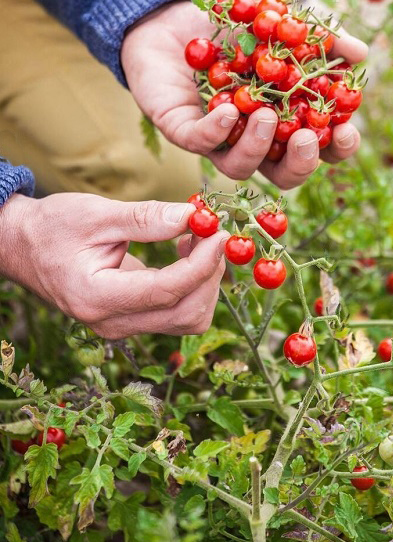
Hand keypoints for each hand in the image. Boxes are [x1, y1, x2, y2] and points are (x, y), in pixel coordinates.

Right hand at [0, 194, 227, 338]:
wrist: (25, 247)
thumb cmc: (53, 227)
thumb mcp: (96, 214)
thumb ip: (146, 218)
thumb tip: (193, 216)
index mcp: (97, 298)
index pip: (167, 291)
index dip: (202, 263)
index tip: (219, 234)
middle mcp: (112, 323)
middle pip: (186, 314)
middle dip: (209, 274)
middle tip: (211, 234)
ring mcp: (122, 326)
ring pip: (188, 319)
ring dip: (205, 282)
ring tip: (197, 242)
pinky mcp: (131, 320)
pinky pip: (177, 313)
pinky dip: (194, 287)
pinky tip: (186, 256)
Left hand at [121, 0, 368, 189]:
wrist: (174, 15)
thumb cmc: (233, 27)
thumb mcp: (282, 25)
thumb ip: (320, 39)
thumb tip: (359, 54)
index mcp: (285, 121)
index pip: (319, 148)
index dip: (336, 148)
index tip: (346, 131)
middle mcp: (254, 140)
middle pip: (282, 174)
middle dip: (299, 163)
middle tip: (306, 139)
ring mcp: (219, 140)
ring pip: (240, 167)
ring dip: (257, 147)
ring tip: (266, 115)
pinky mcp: (184, 131)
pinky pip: (201, 142)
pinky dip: (217, 130)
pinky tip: (229, 109)